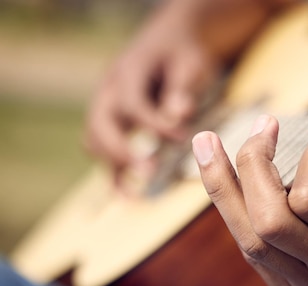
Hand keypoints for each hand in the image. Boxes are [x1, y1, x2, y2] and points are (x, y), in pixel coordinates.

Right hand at [85, 1, 218, 180]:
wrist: (170, 45)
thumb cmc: (184, 54)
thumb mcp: (191, 63)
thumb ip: (183, 87)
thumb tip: (179, 113)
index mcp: (128, 71)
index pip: (132, 103)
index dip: (155, 124)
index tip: (182, 138)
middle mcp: (109, 91)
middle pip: (99, 125)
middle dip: (121, 152)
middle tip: (149, 173)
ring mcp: (106, 109)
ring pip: (94, 141)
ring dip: (114, 166)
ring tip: (137, 191)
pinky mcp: (113, 125)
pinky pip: (104, 154)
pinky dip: (113, 175)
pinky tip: (129, 197)